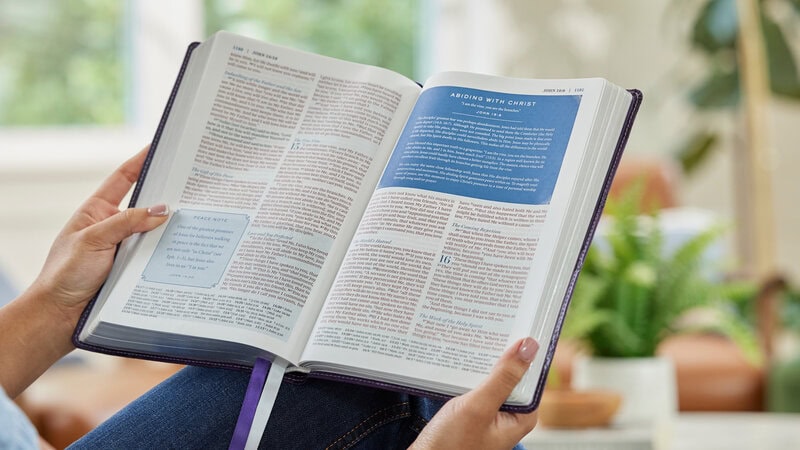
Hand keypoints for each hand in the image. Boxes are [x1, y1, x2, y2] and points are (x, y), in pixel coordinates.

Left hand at [0, 146, 169, 396]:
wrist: (59, 318)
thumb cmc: (64, 276)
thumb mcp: (93, 240)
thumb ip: (127, 222)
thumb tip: (163, 209)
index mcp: (98, 212)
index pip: (123, 179)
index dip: (141, 161)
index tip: (161, 146)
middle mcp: (115, 228)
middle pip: (147, 205)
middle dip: (168, 195)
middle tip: (194, 185)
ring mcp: (126, 250)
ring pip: (156, 233)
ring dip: (173, 228)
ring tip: (199, 217)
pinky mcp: (135, 272)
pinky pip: (158, 257)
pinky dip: (172, 253)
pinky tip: (190, 249)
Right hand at [409, 337, 539, 449]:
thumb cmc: (450, 446)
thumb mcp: (478, 407)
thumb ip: (504, 377)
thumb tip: (529, 346)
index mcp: (521, 417)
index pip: (532, 376)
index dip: (526, 351)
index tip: (519, 324)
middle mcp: (509, 416)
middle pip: (512, 376)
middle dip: (503, 354)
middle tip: (495, 323)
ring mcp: (490, 416)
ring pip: (492, 379)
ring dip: (484, 363)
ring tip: (475, 338)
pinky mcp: (472, 415)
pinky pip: (476, 387)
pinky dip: (469, 374)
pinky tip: (459, 361)